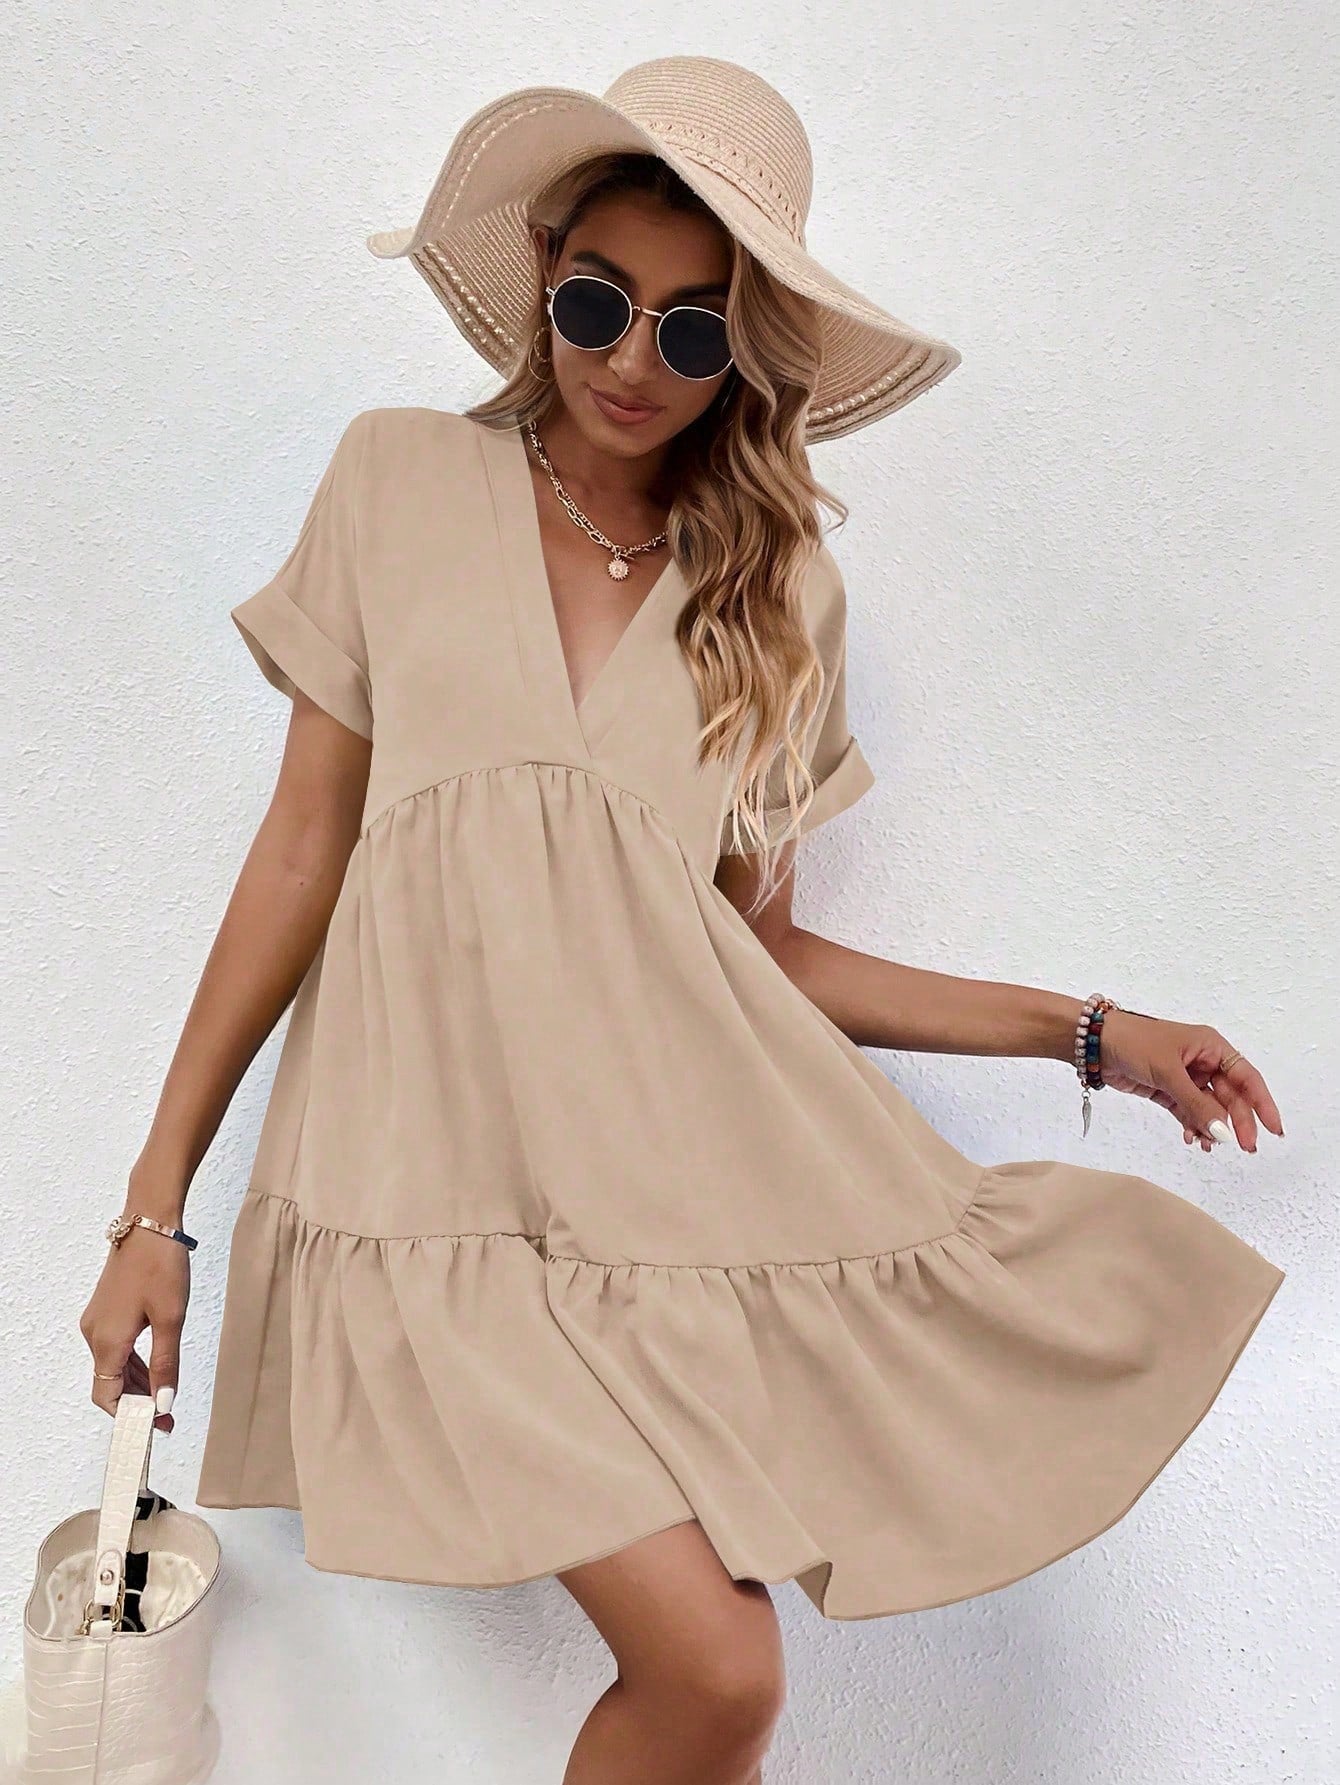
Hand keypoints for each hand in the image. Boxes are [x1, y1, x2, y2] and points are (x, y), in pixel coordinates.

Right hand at [80, 1213, 189, 1433]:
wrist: (149, 1222)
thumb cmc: (161, 1266)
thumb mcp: (171, 1318)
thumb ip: (166, 1364)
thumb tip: (163, 1403)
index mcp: (106, 1341)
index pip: (108, 1397)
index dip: (131, 1418)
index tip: (155, 1429)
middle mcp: (94, 1334)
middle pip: (109, 1384)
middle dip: (137, 1403)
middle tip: (169, 1417)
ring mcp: (97, 1321)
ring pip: (113, 1366)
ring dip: (137, 1384)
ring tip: (166, 1398)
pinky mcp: (105, 1309)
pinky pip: (115, 1348)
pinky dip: (133, 1363)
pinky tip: (155, 1369)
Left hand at [1096, 1009, 1283, 1152]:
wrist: (1095, 1044)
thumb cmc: (1135, 1043)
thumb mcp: (1169, 1072)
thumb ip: (1196, 1104)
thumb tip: (1223, 1132)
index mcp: (1211, 1047)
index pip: (1247, 1077)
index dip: (1262, 1103)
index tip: (1274, 1128)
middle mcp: (1203, 1062)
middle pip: (1230, 1097)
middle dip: (1236, 1122)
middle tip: (1243, 1148)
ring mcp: (1186, 1078)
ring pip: (1209, 1108)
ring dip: (1212, 1127)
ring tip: (1209, 1146)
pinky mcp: (1168, 1091)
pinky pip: (1189, 1112)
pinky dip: (1193, 1126)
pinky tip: (1192, 1139)